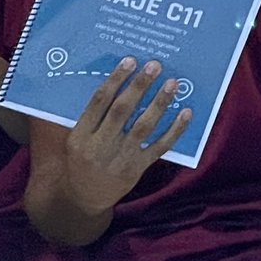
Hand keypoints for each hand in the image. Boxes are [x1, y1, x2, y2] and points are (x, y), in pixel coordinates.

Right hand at [59, 58, 189, 215]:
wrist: (84, 198)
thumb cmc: (81, 160)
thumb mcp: (75, 139)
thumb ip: (91, 115)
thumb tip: (114, 81)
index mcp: (80, 136)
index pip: (99, 102)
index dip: (115, 80)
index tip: (130, 61)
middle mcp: (99, 146)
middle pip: (121, 111)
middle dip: (139, 86)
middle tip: (154, 66)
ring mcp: (120, 158)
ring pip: (143, 127)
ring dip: (159, 103)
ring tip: (172, 83)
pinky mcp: (137, 168)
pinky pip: (159, 147)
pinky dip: (174, 130)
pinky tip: (185, 113)